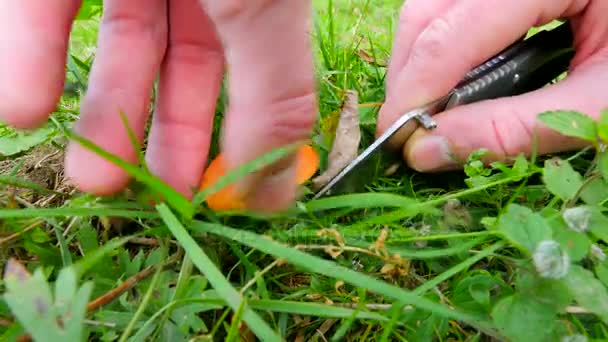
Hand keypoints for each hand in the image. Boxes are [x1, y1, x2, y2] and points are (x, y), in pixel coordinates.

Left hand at [0, 0, 315, 211]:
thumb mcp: (262, 12)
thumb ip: (275, 96)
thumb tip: (275, 195)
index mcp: (259, 2)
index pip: (256, 79)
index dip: (236, 141)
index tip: (213, 200)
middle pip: (185, 69)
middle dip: (166, 140)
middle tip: (149, 197)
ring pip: (118, 45)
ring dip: (101, 116)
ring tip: (90, 178)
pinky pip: (42, 8)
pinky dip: (29, 58)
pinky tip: (24, 107)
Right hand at [378, 0, 607, 170]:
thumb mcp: (606, 101)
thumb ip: (515, 128)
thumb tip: (429, 152)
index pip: (456, 28)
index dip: (416, 86)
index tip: (395, 137)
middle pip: (430, 9)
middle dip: (410, 74)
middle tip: (410, 130)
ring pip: (433, 4)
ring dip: (419, 61)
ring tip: (431, 111)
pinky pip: (452, 6)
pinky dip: (442, 46)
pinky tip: (453, 80)